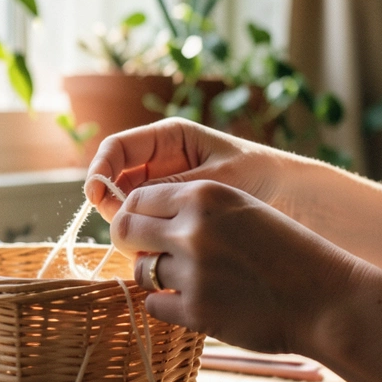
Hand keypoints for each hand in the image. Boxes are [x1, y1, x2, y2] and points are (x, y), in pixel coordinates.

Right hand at [86, 118, 282, 221]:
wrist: (286, 193)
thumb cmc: (257, 174)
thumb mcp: (217, 180)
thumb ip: (174, 188)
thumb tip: (131, 204)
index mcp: (169, 137)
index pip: (118, 147)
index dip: (100, 168)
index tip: (95, 194)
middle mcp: (159, 159)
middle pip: (115, 177)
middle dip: (111, 200)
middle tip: (121, 225)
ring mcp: (162, 184)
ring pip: (125, 202)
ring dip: (125, 219)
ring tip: (142, 239)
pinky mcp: (170, 208)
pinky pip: (144, 218)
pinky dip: (142, 232)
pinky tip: (153, 245)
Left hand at [110, 180, 365, 354]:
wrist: (325, 299)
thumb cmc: (287, 254)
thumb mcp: (244, 211)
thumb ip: (197, 210)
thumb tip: (142, 220)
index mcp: (206, 195)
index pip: (138, 198)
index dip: (135, 214)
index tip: (142, 227)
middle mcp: (194, 230)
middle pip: (126, 230)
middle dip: (132, 242)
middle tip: (147, 253)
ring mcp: (193, 273)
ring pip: (141, 270)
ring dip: (155, 276)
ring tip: (188, 279)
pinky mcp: (196, 312)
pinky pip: (155, 304)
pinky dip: (168, 305)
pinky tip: (195, 301)